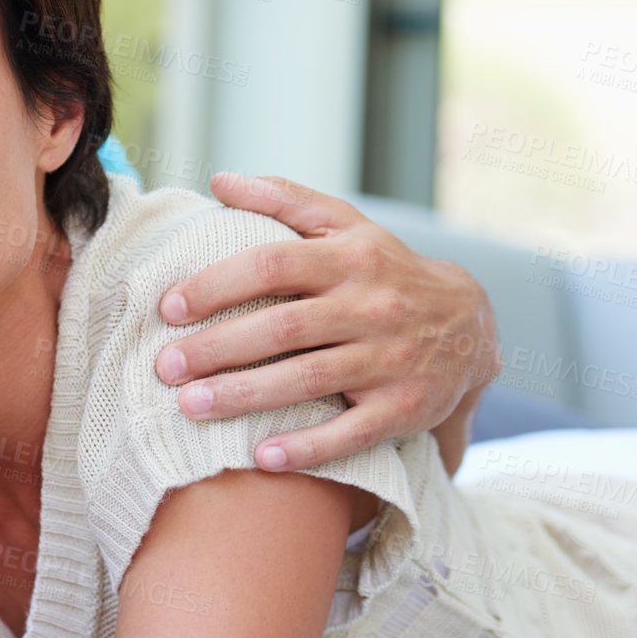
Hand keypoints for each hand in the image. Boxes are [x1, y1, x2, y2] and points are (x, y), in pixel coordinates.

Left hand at [153, 173, 498, 472]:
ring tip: (190, 406)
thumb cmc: (385, 271)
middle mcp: (371, 307)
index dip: (217, 284)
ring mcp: (389, 360)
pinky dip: (307, 448)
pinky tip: (262, 457)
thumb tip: (219, 180)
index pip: (272, 264)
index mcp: (350, 259)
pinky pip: (350, 433)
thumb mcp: (347, 225)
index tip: (170, 306)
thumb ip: (284, 199)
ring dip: (244, 396)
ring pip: (308, 380)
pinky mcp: (402, 409)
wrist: (471, 326)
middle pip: (282, 327)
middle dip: (217, 348)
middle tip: (165, 365)